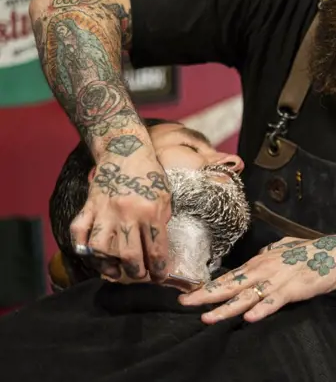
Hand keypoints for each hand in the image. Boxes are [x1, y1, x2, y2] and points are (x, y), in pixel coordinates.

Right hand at [70, 151, 171, 281]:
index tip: (160, 277)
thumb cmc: (149, 176)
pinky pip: (78, 233)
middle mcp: (126, 213)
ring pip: (101, 249)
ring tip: (116, 271)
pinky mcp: (88, 207)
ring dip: (109, 265)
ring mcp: (104, 211)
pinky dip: (83, 248)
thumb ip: (161, 222)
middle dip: (136, 272)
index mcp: (150, 211)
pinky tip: (94, 256)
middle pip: (129, 255)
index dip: (159, 269)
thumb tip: (157, 250)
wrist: (125, 150)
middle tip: (139, 275)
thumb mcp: (165, 198)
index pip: (156, 250)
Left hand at [179, 236, 335, 323]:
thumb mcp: (282, 250)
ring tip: (208, 318)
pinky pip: (275, 302)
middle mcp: (263, 270)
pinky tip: (249, 318)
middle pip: (230, 286)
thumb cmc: (309, 251)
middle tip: (184, 304)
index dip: (207, 287)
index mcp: (259, 263)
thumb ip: (266, 256)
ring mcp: (277, 280)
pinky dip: (262, 310)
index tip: (186, 294)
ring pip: (247, 297)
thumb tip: (255, 259)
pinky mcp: (293, 289)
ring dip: (227, 308)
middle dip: (206, 297)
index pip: (228, 277)